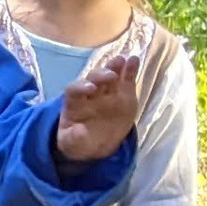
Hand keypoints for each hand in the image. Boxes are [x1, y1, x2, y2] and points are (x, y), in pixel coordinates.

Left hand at [55, 49, 139, 165]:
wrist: (98, 145)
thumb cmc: (80, 142)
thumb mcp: (72, 144)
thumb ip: (73, 138)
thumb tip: (78, 131)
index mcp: (74, 104)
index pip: (74, 90)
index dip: (81, 87)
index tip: (90, 88)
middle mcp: (90, 93)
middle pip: (93, 78)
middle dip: (101, 75)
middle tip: (111, 77)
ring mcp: (108, 92)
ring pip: (110, 75)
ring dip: (115, 66)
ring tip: (122, 60)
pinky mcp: (124, 93)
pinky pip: (127, 79)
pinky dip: (130, 69)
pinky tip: (134, 60)